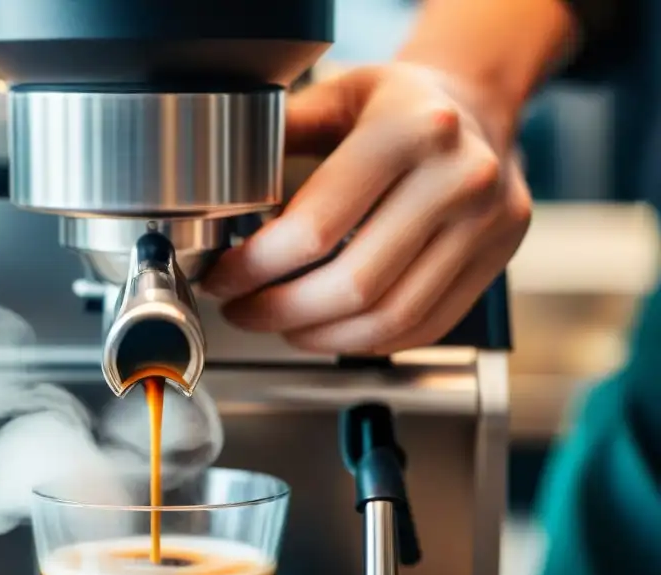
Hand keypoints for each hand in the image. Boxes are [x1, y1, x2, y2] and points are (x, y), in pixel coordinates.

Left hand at [202, 63, 532, 353]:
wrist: (477, 107)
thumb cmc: (398, 104)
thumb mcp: (335, 96)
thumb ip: (279, 139)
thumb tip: (213, 193)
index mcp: (410, 130)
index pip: (316, 230)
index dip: (256, 269)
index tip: (224, 279)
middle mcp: (459, 179)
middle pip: (353, 286)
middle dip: (281, 312)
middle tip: (243, 311)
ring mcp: (487, 224)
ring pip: (388, 319)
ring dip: (321, 337)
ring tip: (281, 325)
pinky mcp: (497, 259)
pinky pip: (422, 327)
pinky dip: (365, 342)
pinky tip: (330, 330)